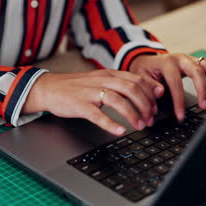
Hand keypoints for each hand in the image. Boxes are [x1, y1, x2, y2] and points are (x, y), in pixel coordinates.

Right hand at [22, 70, 162, 135]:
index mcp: (108, 74)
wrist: (49, 88)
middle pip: (131, 89)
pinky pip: (97, 114)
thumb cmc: (75, 87)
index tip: (156, 106)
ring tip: (139, 126)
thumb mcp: (100, 81)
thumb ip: (120, 84)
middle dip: (145, 105)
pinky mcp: (79, 105)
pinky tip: (119, 130)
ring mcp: (90, 92)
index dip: (150, 94)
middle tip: (150, 119)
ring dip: (132, 114)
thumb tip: (145, 92)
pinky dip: (110, 123)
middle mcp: (101, 81)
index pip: (137, 80)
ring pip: (118, 100)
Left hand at [128, 53, 205, 120]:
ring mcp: (189, 59)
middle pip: (197, 71)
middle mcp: (180, 58)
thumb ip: (149, 86)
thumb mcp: (140, 77)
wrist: (145, 60)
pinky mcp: (195, 61)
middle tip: (204, 106)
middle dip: (202, 90)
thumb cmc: (143, 71)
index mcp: (166, 63)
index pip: (175, 82)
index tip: (181, 115)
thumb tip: (161, 93)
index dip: (179, 100)